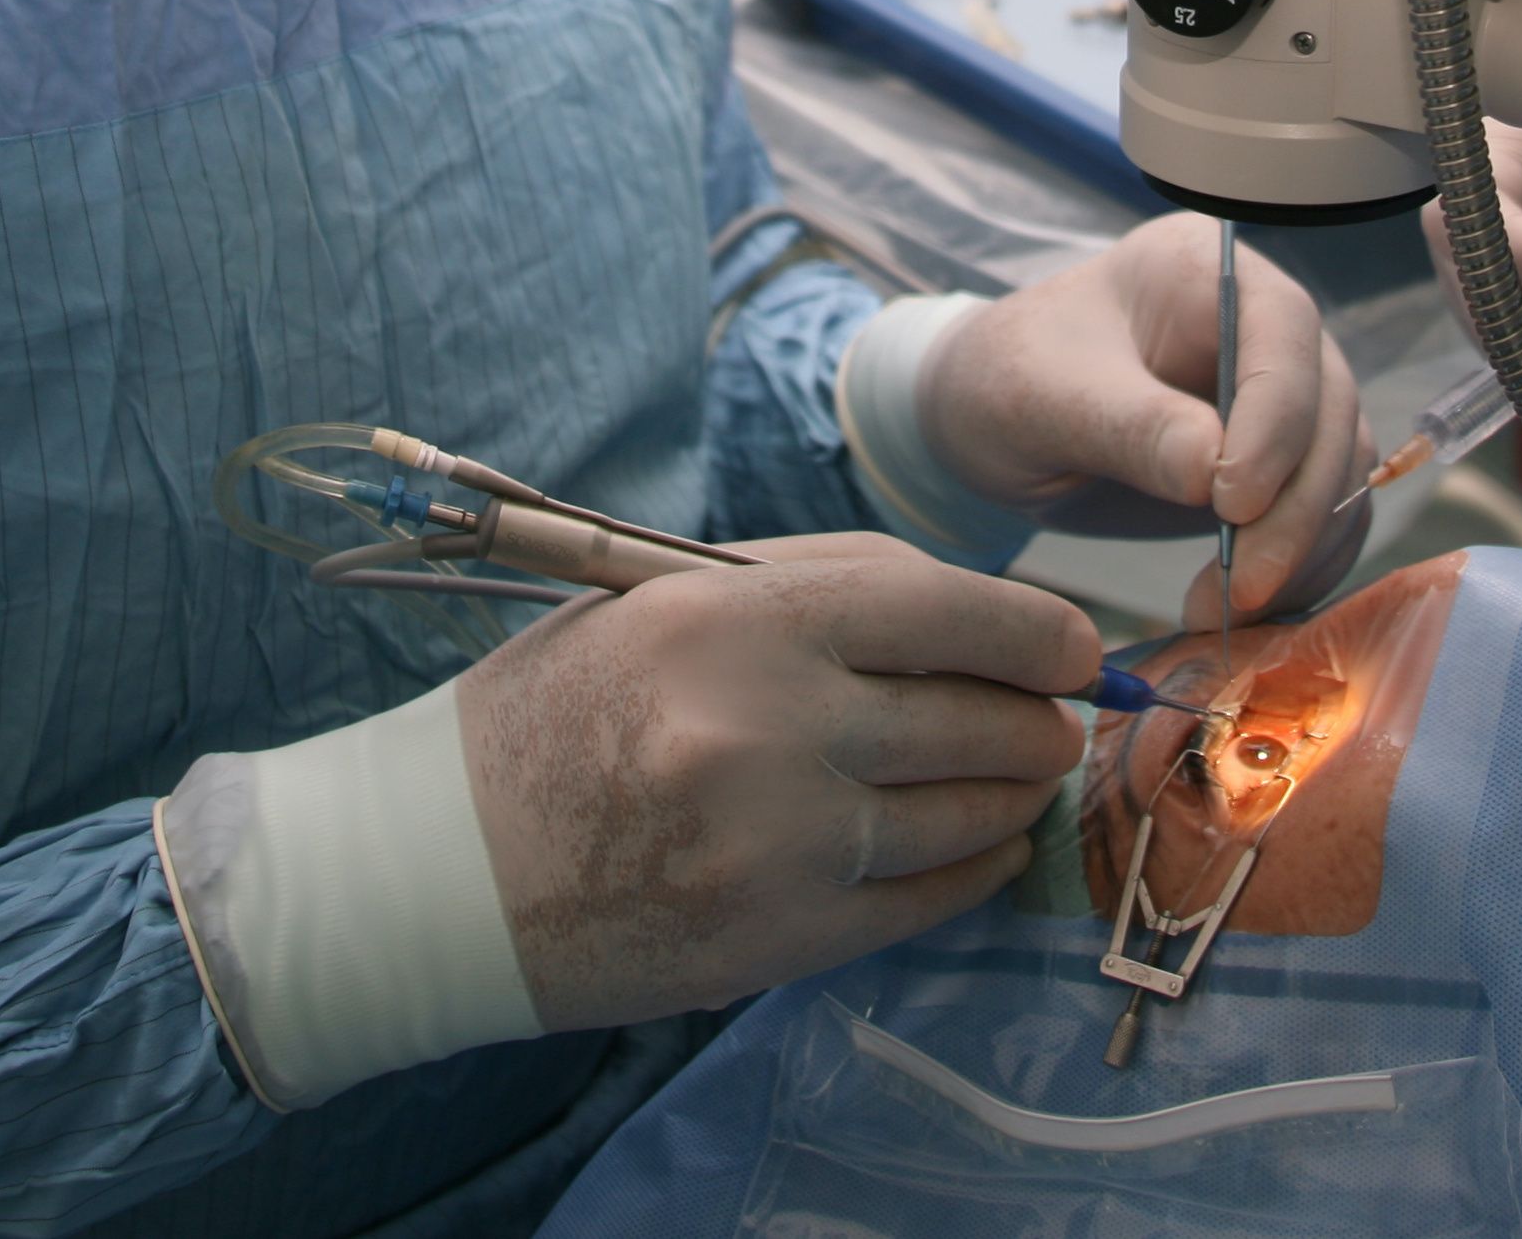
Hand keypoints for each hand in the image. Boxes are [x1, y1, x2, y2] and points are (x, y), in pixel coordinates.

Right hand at [457, 533, 1097, 1030]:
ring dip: (1012, 795)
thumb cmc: (558, 715)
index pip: (947, 608)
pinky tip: (980, 851)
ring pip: (965, 811)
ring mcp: (780, 838)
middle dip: (1039, 720)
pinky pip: (927, 898)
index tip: (1077, 647)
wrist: (445, 868)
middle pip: (976, 716)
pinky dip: (973, 871)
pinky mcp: (781, 933)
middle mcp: (768, 724)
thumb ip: (816, 589)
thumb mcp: (665, 604)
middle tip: (1055, 721)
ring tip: (1018, 779)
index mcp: (735, 619)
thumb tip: (973, 610)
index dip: (1038, 630)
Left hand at [918, 213, 1371, 629]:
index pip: (1283, 333)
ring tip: (1224, 610)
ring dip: (1301, 551)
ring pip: (1337, 472)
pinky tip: (1242, 611)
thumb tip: (1213, 473)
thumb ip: (1128, 427)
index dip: (1275, 422)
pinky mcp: (1280, 463)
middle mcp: (1263, 325)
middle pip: (1326, 412)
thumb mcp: (1042, 398)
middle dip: (1295, 510)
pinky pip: (1323, 517)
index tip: (1230, 504)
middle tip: (1239, 589)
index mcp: (1205, 270)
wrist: (989, 423)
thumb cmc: (1005, 380)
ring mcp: (1280, 395)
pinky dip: (1300, 570)